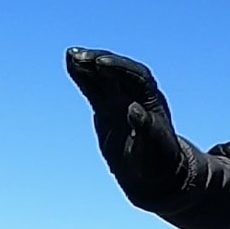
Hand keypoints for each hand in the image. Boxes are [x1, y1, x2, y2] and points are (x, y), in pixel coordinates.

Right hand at [64, 47, 190, 207]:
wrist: (154, 173)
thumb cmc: (158, 160)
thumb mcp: (153, 147)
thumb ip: (145, 128)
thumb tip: (134, 109)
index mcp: (152, 102)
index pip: (137, 77)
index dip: (119, 68)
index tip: (101, 64)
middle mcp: (136, 96)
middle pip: (118, 72)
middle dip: (101, 61)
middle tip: (80, 56)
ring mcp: (120, 101)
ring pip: (103, 78)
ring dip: (88, 65)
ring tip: (71, 55)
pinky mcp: (106, 108)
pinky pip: (93, 89)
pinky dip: (83, 77)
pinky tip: (71, 65)